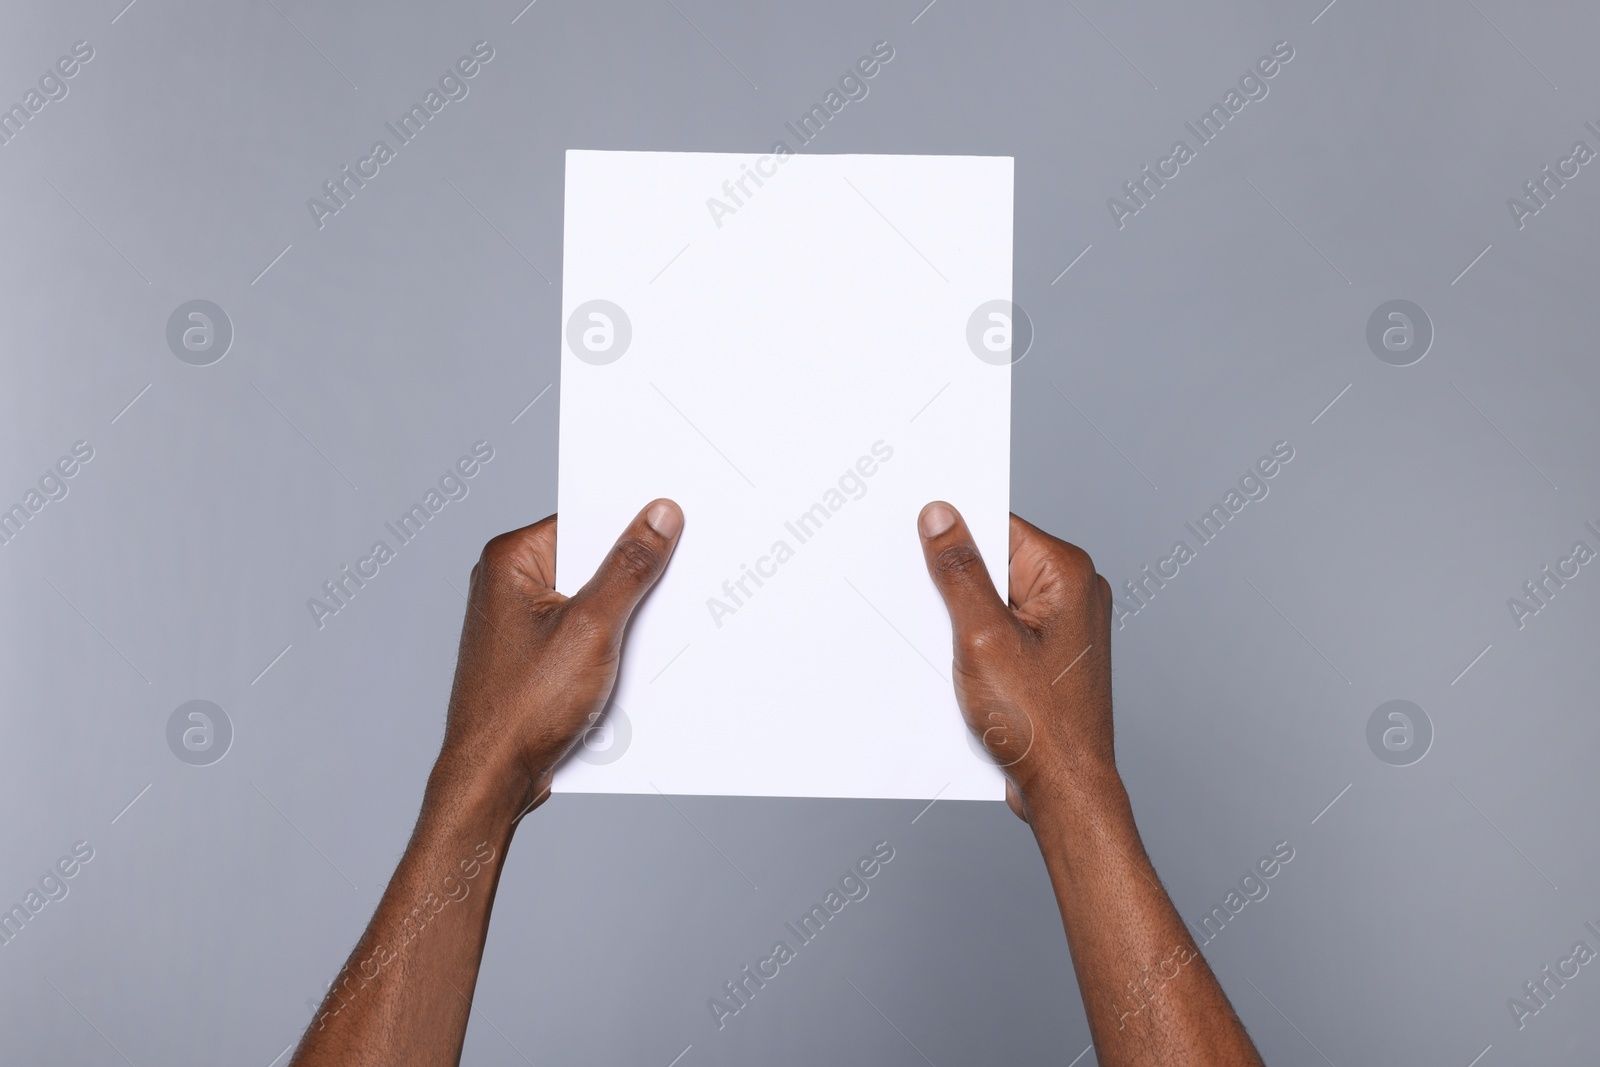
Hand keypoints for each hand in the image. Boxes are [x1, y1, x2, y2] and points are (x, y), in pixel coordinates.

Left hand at [428, 499, 683, 819]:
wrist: (492, 778)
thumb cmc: (521, 708)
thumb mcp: (592, 628)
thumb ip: (628, 569)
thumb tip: (658, 518)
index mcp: (511, 560)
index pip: (585, 520)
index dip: (631, 528)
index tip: (673, 533)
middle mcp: (507, 584)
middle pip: (589, 562)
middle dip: (628, 581)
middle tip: (664, 593)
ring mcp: (518, 622)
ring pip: (589, 602)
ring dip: (619, 621)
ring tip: (630, 646)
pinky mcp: (532, 655)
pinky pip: (581, 633)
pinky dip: (606, 646)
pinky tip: (619, 670)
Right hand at [916, 502, 1116, 821]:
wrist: (1064, 789)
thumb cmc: (1038, 723)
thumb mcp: (981, 637)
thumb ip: (959, 573)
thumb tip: (940, 516)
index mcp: (1066, 574)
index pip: (998, 524)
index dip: (953, 534)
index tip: (912, 540)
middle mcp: (1073, 592)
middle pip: (996, 560)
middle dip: (955, 581)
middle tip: (924, 603)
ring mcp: (1063, 625)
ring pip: (995, 597)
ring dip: (963, 617)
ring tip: (952, 649)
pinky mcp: (1049, 653)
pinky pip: (1003, 627)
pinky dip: (976, 640)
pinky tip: (961, 668)